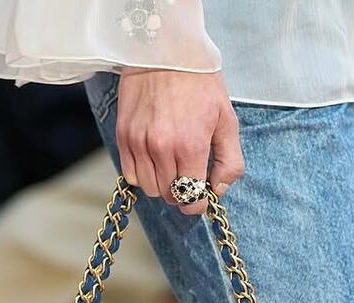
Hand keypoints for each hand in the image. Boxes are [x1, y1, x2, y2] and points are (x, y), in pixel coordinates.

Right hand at [116, 67, 243, 214]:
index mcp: (190, 146)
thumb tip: (219, 190)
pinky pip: (131, 175)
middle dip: (181, 191)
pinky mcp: (123, 137)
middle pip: (169, 196)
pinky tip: (154, 157)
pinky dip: (143, 173)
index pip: (190, 199)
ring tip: (171, 163)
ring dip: (162, 183)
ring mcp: (139, 143)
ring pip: (150, 189)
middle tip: (188, 173)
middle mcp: (162, 148)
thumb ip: (230, 160)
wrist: (164, 50)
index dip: (197, 202)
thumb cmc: (199, 82)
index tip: (200, 193)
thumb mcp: (227, 119)